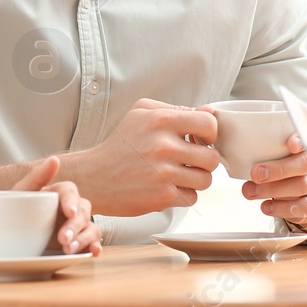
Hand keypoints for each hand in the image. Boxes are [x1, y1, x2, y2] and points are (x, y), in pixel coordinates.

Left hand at [11, 156, 101, 255]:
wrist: (7, 239)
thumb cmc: (14, 212)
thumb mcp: (21, 194)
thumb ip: (37, 176)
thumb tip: (54, 160)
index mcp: (58, 194)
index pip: (70, 192)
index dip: (72, 201)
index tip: (69, 212)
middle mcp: (70, 210)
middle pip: (83, 211)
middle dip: (75, 225)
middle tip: (63, 239)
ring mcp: (75, 228)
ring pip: (91, 228)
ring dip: (85, 238)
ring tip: (69, 249)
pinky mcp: (77, 244)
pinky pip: (92, 244)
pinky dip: (95, 247)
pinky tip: (92, 252)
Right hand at [62, 99, 220, 215]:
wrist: (94, 177)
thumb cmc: (120, 144)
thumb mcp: (141, 113)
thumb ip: (176, 109)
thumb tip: (210, 112)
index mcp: (161, 120)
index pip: (209, 124)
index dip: (210, 134)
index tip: (200, 140)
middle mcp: (163, 146)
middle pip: (212, 157)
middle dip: (205, 161)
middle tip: (191, 161)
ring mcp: (163, 173)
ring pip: (206, 180)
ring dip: (196, 179)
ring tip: (180, 175)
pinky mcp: (161, 196)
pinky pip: (192, 197)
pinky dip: (184, 195)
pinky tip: (169, 187)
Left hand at [219, 126, 306, 226]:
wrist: (300, 188)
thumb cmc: (277, 160)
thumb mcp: (266, 145)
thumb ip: (241, 131)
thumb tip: (208, 111)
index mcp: (304, 142)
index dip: (301, 139)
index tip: (290, 143)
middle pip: (305, 163)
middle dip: (279, 169)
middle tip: (255, 173)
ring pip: (302, 186)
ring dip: (273, 190)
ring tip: (250, 191)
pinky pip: (304, 207)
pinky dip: (282, 208)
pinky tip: (265, 206)